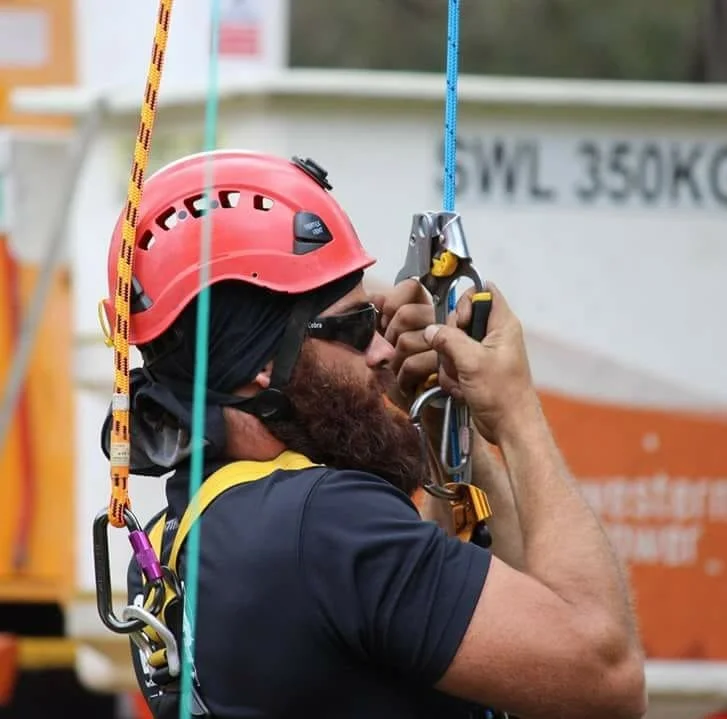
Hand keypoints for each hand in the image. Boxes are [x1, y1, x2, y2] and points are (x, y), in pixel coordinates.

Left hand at [370, 279, 438, 402]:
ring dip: (395, 362)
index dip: (391, 304)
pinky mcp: (446, 368)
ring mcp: (447, 344)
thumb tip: (375, 299)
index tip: (384, 322)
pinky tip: (405, 383)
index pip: (411, 287)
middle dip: (389, 337)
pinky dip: (403, 377)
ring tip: (398, 370)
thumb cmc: (396, 372)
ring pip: (406, 341)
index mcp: (425, 309)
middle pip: (405, 314)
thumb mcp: (381, 338)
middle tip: (391, 353)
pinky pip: (415, 363)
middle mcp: (441, 321)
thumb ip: (378, 314)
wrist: (411, 408)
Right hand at [422, 282, 540, 442]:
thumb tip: (430, 330)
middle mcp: (493, 334)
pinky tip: (461, 389)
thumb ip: (449, 340)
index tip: (462, 322)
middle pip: (459, 320)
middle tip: (458, 357)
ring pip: (451, 344)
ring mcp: (482, 353)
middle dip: (451, 340)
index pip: (483, 292)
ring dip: (449, 363)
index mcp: (503, 324)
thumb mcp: (472, 361)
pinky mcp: (473, 369)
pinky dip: (452, 376)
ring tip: (462, 378)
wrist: (509, 426)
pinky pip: (451, 363)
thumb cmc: (501, 393)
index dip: (466, 302)